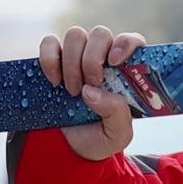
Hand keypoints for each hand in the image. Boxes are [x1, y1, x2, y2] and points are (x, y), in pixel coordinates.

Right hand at [39, 26, 146, 159]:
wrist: (70, 149)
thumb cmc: (101, 138)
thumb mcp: (118, 135)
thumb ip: (117, 113)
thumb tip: (92, 91)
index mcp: (126, 71)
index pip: (133, 41)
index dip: (125, 44)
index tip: (114, 62)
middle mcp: (103, 58)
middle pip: (100, 34)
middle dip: (92, 60)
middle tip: (89, 85)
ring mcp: (78, 57)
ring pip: (75, 35)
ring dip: (71, 63)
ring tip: (72, 91)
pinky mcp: (54, 60)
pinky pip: (49, 42)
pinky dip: (50, 59)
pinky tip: (54, 81)